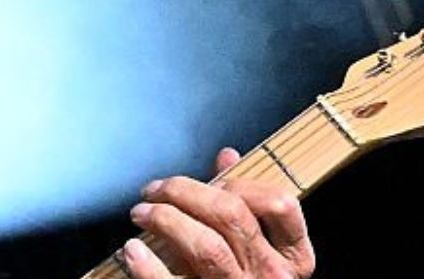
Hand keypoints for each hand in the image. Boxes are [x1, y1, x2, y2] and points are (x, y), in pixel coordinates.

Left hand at [119, 147, 314, 277]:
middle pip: (231, 215)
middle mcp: (271, 276)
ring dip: (166, 220)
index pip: (279, 203)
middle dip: (185, 191)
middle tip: (154, 190)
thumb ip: (244, 204)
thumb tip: (227, 157)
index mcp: (291, 258)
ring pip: (206, 246)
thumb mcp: (258, 249)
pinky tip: (132, 250)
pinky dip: (147, 266)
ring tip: (141, 213)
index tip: (208, 179)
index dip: (238, 181)